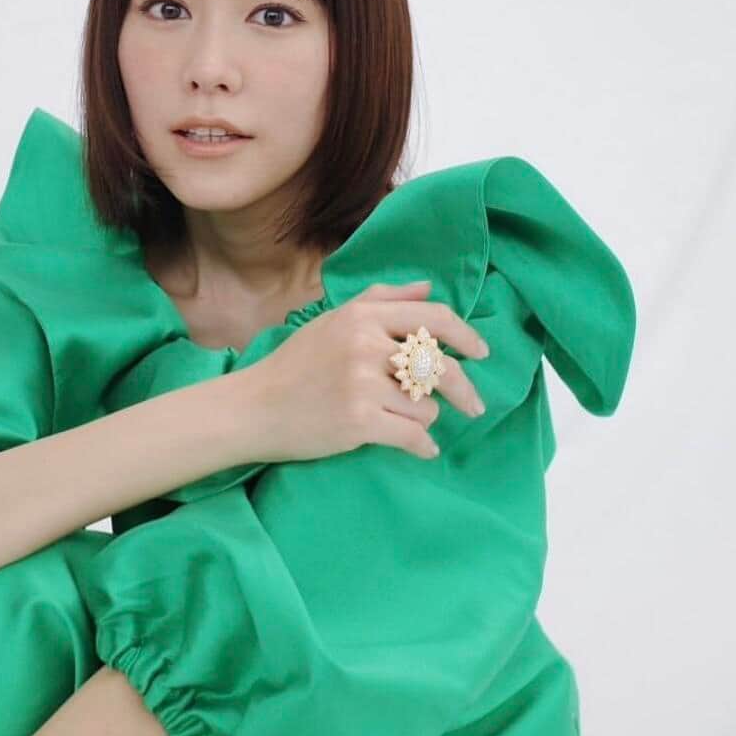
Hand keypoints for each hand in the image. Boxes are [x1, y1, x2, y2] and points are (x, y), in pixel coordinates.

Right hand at [242, 280, 489, 463]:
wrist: (254, 407)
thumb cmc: (296, 364)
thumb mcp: (334, 320)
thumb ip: (382, 299)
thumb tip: (427, 286)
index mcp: (362, 315)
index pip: (432, 318)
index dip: (465, 335)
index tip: (481, 352)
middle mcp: (365, 344)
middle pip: (439, 366)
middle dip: (464, 390)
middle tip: (474, 406)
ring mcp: (362, 383)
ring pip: (427, 406)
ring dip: (423, 418)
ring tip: (400, 420)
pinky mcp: (359, 421)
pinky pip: (413, 436)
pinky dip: (421, 446)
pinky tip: (421, 449)